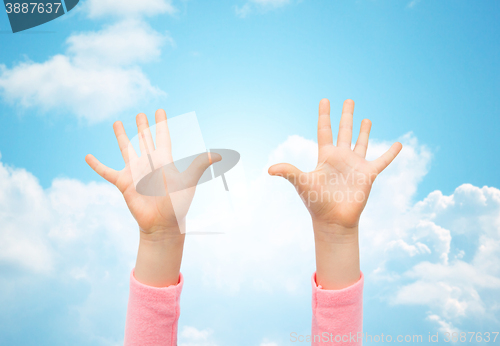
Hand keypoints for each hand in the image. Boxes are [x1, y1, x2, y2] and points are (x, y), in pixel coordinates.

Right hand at [85, 109, 219, 286]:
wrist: (163, 224)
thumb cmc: (178, 204)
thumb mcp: (188, 181)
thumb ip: (199, 165)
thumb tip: (218, 154)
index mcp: (164, 160)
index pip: (162, 136)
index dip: (161, 123)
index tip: (160, 110)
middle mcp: (149, 163)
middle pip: (144, 139)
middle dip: (143, 126)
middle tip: (141, 114)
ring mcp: (135, 172)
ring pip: (126, 149)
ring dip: (122, 136)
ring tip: (117, 122)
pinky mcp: (123, 183)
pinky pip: (106, 172)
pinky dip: (96, 165)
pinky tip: (87, 156)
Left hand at [269, 98, 401, 231]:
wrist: (333, 221)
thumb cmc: (316, 203)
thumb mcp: (302, 183)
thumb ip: (288, 172)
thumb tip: (269, 169)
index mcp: (325, 156)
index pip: (324, 130)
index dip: (325, 115)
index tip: (325, 100)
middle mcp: (341, 158)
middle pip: (344, 131)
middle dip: (346, 116)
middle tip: (349, 100)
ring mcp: (355, 165)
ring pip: (361, 142)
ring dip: (364, 130)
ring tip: (366, 118)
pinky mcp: (368, 175)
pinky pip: (382, 161)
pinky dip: (391, 153)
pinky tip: (399, 144)